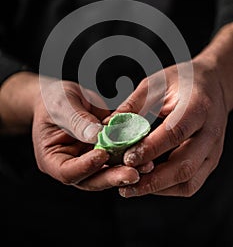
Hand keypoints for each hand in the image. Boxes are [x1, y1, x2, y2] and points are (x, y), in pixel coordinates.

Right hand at [0, 72, 139, 189]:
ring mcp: (90, 159)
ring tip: (146, 165)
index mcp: (53, 159)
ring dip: (127, 169)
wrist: (64, 95)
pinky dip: (132, 154)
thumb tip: (96, 135)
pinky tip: (147, 150)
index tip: (101, 155)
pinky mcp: (105, 150)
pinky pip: (118, 155)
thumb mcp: (61, 107)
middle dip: (113, 176)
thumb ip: (77, 121)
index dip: (85, 167)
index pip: (67, 172)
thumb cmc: (54, 100)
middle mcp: (73, 164)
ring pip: (109, 171)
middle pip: (92, 179)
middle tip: (132, 173)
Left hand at [110, 57, 228, 197]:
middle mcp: (210, 132)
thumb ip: (134, 105)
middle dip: (153, 179)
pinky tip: (148, 184)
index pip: (175, 132)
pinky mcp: (210, 161)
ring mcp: (213, 150)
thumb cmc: (183, 81)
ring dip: (159, 188)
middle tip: (125, 182)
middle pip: (184, 164)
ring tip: (132, 188)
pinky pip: (191, 184)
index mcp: (198, 107)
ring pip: (188, 181)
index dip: (151, 148)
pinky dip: (168, 189)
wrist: (213, 85)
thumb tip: (109, 126)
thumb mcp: (157, 83)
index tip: (127, 157)